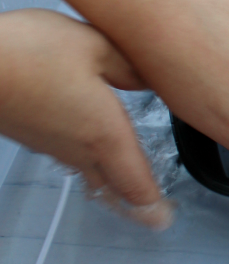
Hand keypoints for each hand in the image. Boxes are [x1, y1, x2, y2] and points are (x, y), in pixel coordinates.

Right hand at [0, 9, 172, 228]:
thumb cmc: (27, 54)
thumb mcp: (95, 45)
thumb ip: (129, 67)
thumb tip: (150, 79)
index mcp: (104, 134)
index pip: (136, 185)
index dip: (153, 206)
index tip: (166, 217)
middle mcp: (78, 148)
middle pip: (112, 186)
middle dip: (134, 201)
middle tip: (152, 211)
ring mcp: (51, 144)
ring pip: (88, 171)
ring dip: (109, 177)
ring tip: (124, 178)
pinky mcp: (30, 134)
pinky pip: (66, 154)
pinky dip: (83, 157)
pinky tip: (85, 141)